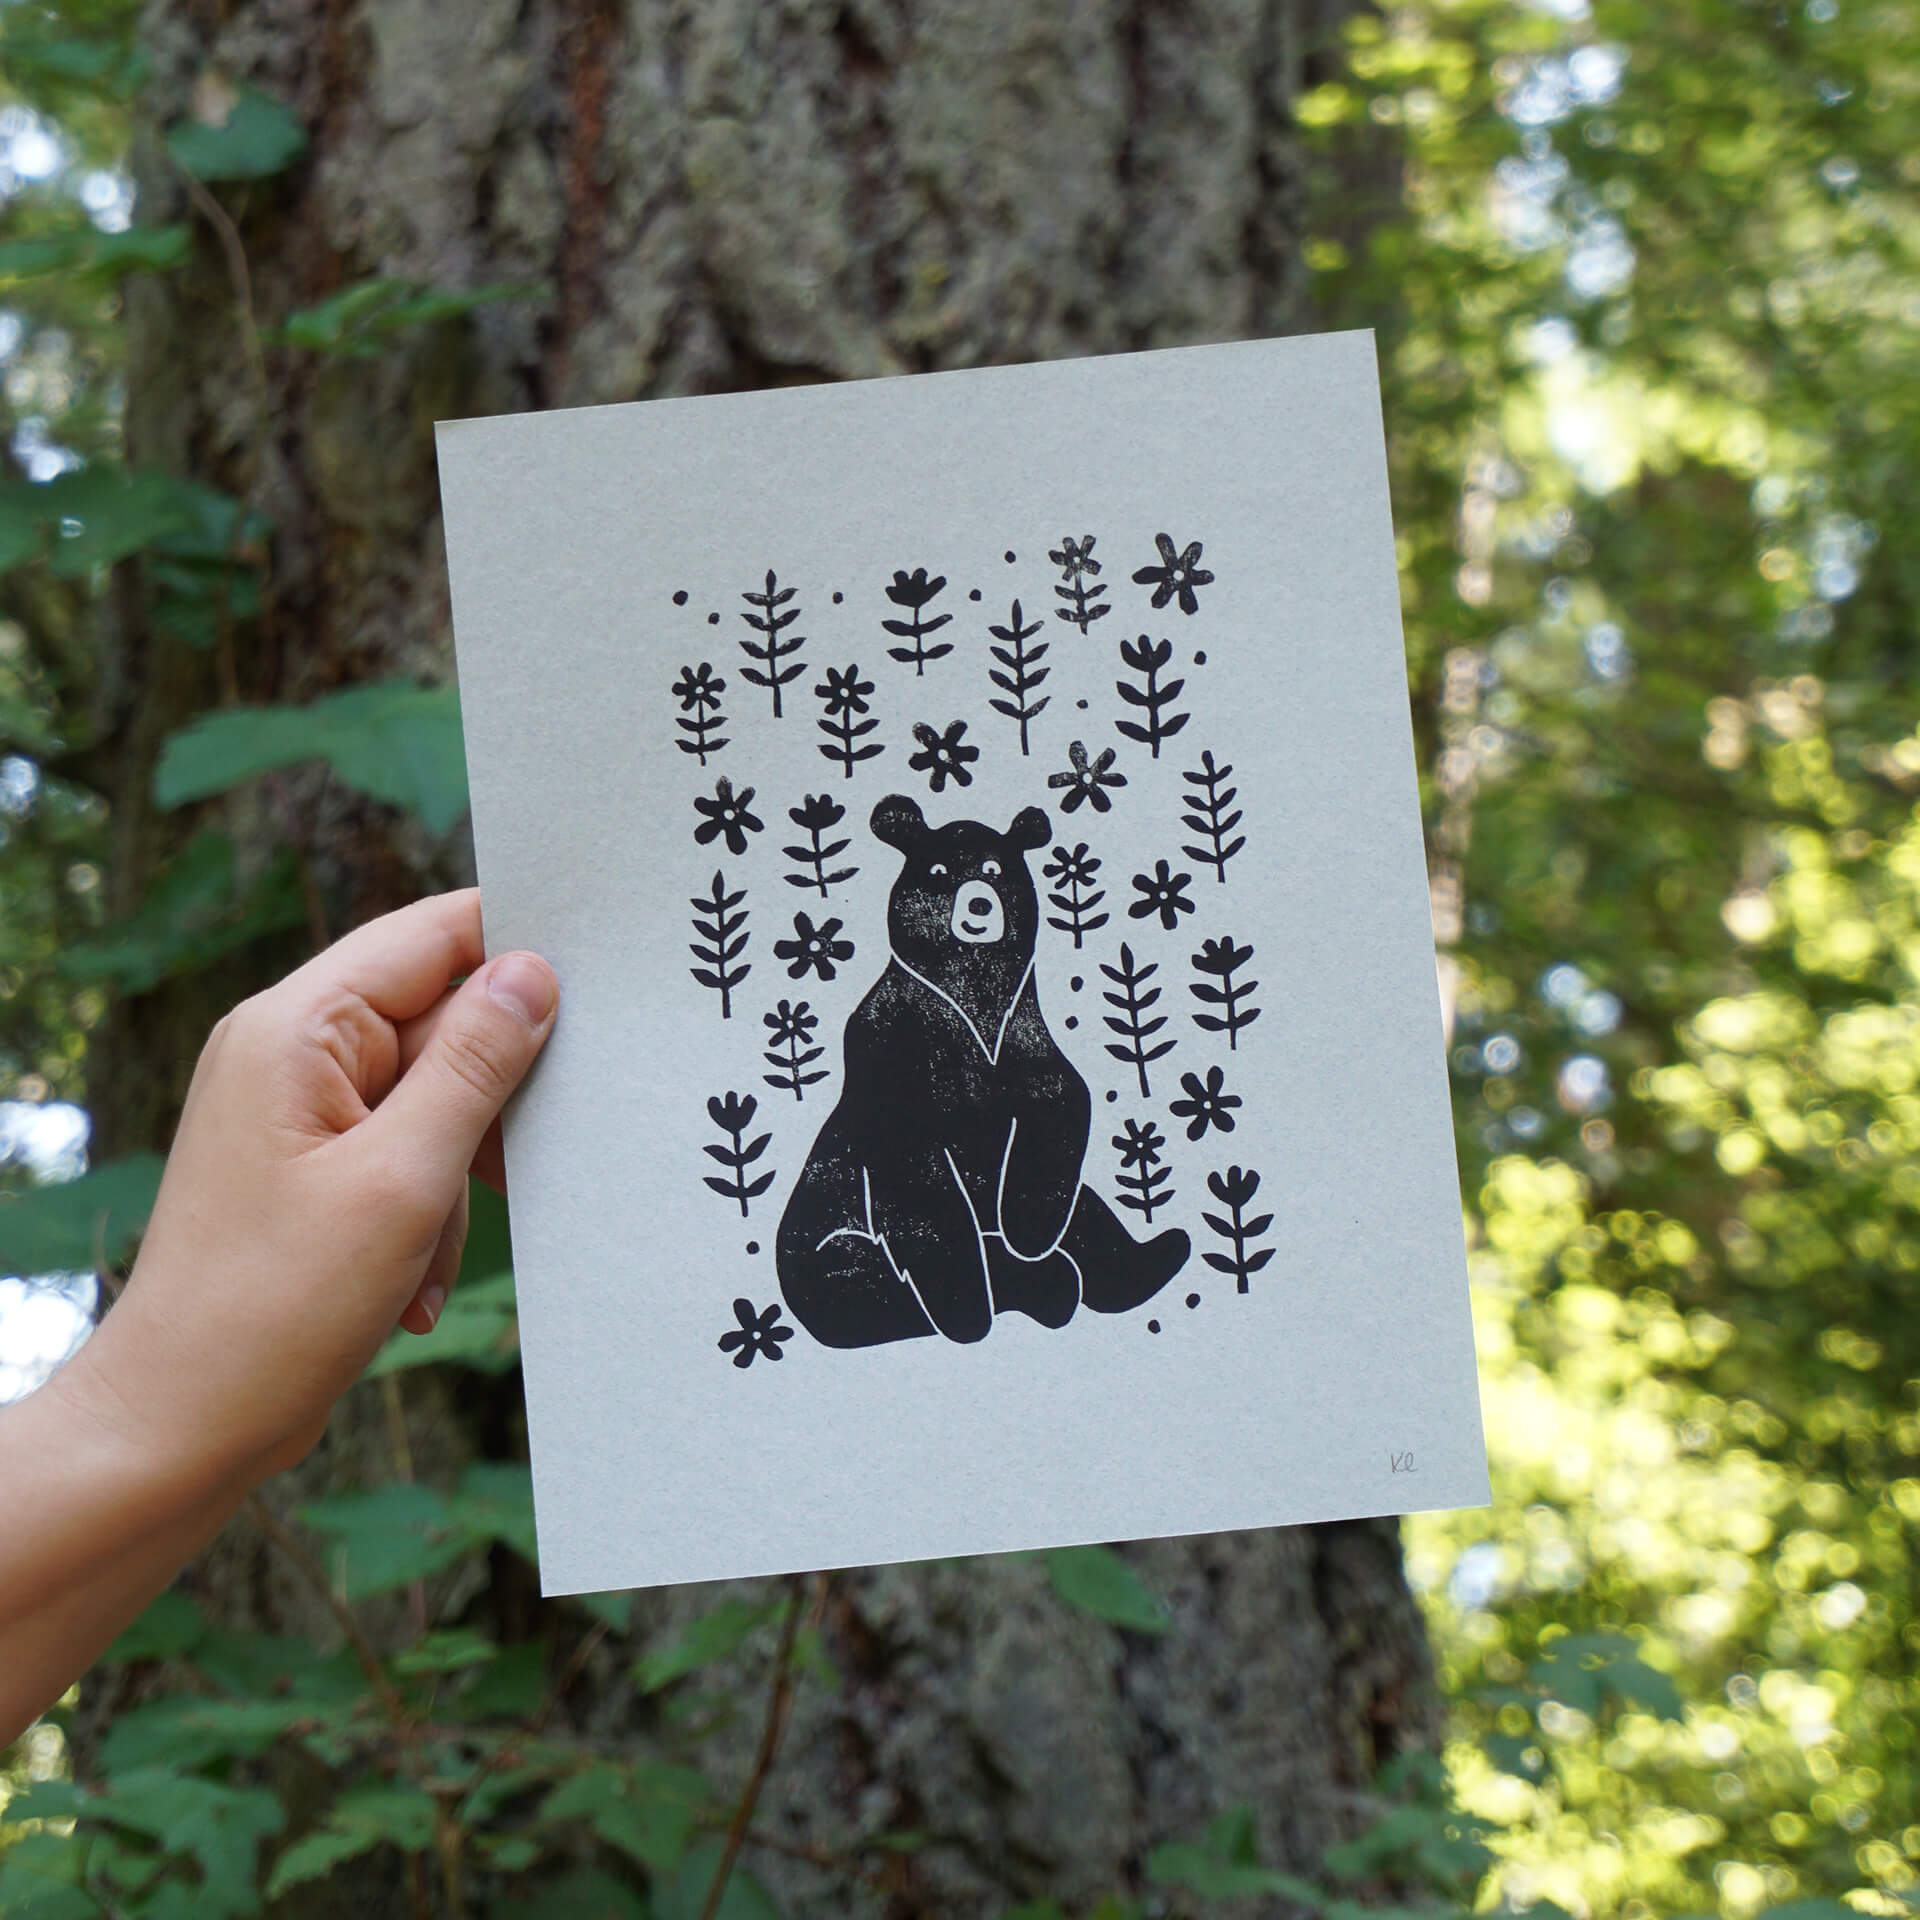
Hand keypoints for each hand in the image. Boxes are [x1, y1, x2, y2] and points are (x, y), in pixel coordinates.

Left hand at [64, 890, 556, 1490]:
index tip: (604, 981)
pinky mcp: (313, 1162)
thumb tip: (533, 972)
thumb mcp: (402, 1180)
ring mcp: (299, 1106)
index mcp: (297, 1027)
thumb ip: (474, 1065)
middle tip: (534, 1147)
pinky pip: (408, 1145)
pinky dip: (433, 1201)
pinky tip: (417, 1275)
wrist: (180, 1427)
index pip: (433, 935)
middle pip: (441, 1013)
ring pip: (435, 1088)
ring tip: (436, 1242)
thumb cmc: (274, 1307)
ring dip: (463, 1162)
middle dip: (493, 1087)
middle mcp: (291, 1048)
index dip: (520, 944)